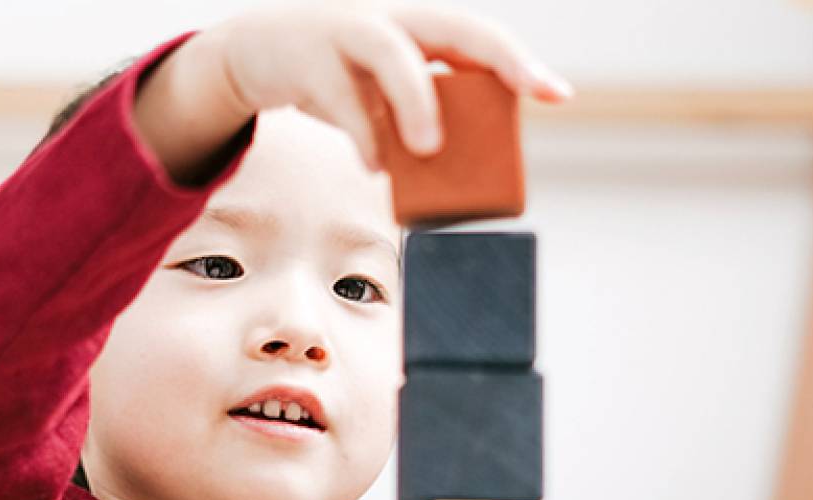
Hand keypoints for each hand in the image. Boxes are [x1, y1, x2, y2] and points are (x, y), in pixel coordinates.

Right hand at [134, 3, 570, 180]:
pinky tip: (376, 166)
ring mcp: (345, 32)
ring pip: (392, 52)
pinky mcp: (307, 59)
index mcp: (416, 25)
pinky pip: (341, 98)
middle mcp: (389, 18)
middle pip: (453, 25)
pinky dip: (362, 135)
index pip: (479, 35)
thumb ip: (415, 115)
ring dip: (417, 99)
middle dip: (498, 57)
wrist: (255, 52)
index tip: (557, 95)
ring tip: (429, 149)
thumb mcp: (380, 89)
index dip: (519, 61)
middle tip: (527, 95)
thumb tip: (453, 169)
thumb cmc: (335, 74)